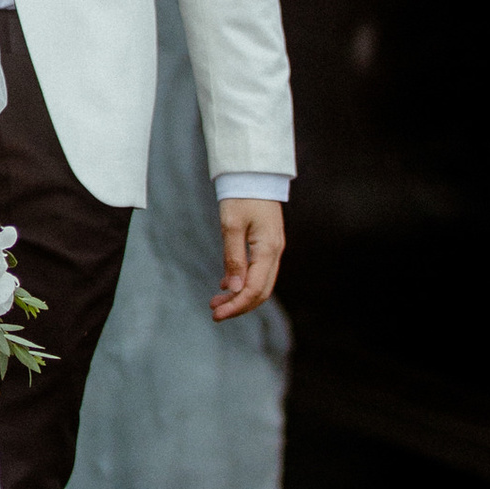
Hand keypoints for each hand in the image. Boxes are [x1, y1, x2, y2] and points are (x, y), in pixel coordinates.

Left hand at [212, 199, 284, 320]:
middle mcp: (275, 252)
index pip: (254, 289)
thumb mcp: (231, 226)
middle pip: (260, 291)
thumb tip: (234, 289)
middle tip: (214, 313)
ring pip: (260, 283)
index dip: (236, 306)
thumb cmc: (241, 196)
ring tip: (216, 302)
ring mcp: (273, 249)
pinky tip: (225, 285)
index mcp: (268, 249)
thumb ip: (233, 258)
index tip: (215, 314)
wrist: (253, 174)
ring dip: (240, 296)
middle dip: (238, 306)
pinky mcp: (266, 244)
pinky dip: (242, 282)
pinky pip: (258, 271)